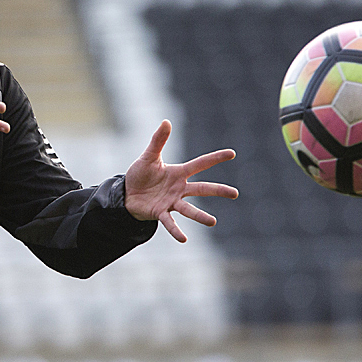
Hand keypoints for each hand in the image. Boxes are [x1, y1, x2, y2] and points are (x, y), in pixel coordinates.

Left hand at [124, 120, 237, 241]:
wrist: (127, 193)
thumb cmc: (140, 175)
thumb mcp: (148, 156)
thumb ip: (158, 141)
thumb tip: (166, 122)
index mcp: (178, 173)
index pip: (200, 164)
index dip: (215, 158)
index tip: (232, 153)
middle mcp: (179, 188)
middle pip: (202, 189)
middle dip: (218, 191)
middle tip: (234, 193)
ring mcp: (171, 202)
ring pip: (189, 209)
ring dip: (200, 216)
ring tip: (213, 222)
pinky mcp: (160, 213)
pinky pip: (169, 222)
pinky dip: (176, 230)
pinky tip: (184, 239)